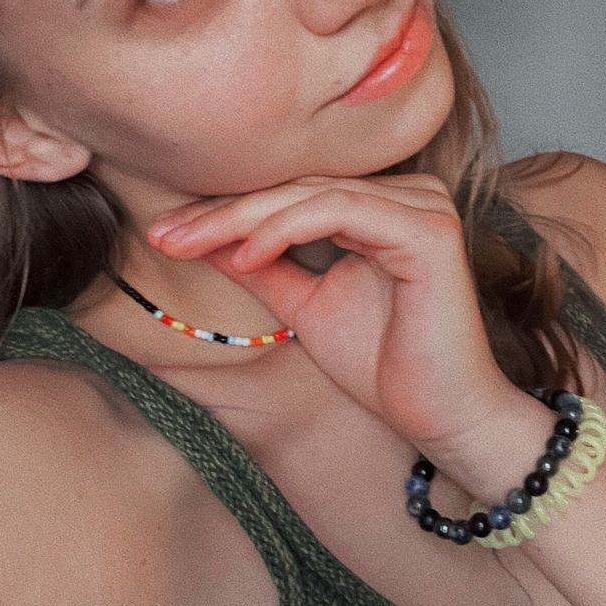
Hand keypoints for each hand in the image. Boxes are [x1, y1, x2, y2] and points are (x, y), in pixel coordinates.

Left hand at [147, 174, 520, 464]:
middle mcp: (408, 193)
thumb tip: (200, 239)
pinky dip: (285, 229)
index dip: (223, 212)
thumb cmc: (384, 365)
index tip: (164, 236)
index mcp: (382, 205)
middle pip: (296, 188)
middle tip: (163, 235)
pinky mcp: (428, 229)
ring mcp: (422, 205)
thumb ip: (262, 265)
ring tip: (190, 244)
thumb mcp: (304, 305)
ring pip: (311, 194)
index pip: (291, 194)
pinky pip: (339, 212)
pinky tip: (245, 255)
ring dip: (242, 219)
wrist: (442, 417)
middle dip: (220, 213)